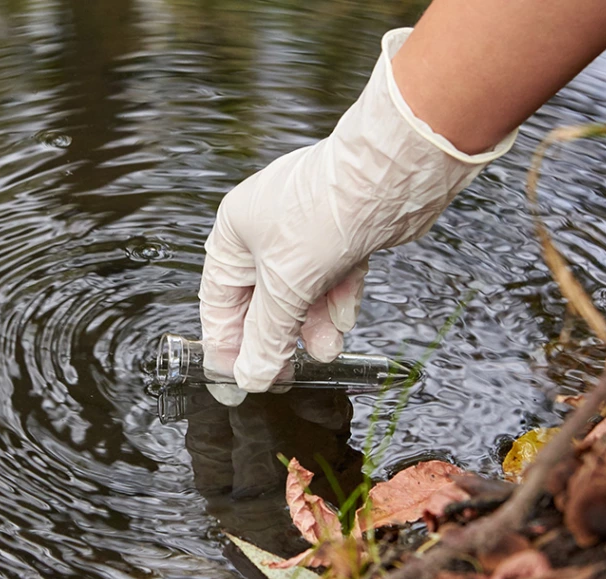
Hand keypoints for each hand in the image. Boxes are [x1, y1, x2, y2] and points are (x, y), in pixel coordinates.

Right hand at [198, 28, 514, 393]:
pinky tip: (341, 324)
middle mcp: (266, 231)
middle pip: (262, 300)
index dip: (226, 340)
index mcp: (235, 232)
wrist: (386, 176)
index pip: (219, 299)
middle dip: (274, 338)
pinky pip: (331, 280)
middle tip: (281, 374)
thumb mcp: (285, 287)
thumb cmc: (324, 208)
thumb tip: (251, 374)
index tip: (236, 374)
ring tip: (323, 352)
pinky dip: (335, 304)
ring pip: (300, 293)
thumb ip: (266, 337)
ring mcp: (305, 232)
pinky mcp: (341, 236)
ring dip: (311, 327)